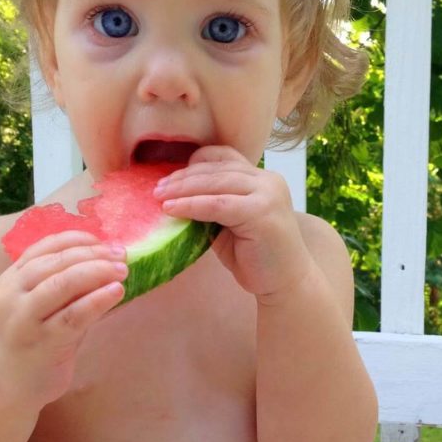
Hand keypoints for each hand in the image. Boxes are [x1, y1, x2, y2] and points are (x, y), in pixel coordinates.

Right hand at [0, 231, 127, 404]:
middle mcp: (12, 295)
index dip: (76, 240)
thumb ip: (63, 283)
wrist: (8, 384)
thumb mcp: (39, 305)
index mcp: (11, 279)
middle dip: (92, 254)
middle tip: (120, 254)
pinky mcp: (43, 343)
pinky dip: (97, 300)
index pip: (44, 248)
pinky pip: (74, 315)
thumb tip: (105, 259)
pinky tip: (116, 292)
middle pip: (55, 263)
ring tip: (122, 270)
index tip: (103, 241)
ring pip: (62, 283)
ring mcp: (25, 320)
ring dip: (96, 272)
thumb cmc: (32, 339)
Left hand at [155, 146, 312, 301]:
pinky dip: (191, 205)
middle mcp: (268, 180)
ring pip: (215, 183)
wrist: (286, 284)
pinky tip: (171, 209)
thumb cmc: (256, 258)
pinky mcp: (261, 212)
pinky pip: (217, 204)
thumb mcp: (229, 225)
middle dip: (182, 177)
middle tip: (155, 188)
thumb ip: (211, 208)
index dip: (196, 162)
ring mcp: (268, 194)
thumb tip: (173, 198)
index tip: (171, 176)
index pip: (225, 157)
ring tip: (158, 197)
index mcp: (262, 179)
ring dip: (182, 189)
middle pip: (216, 169)